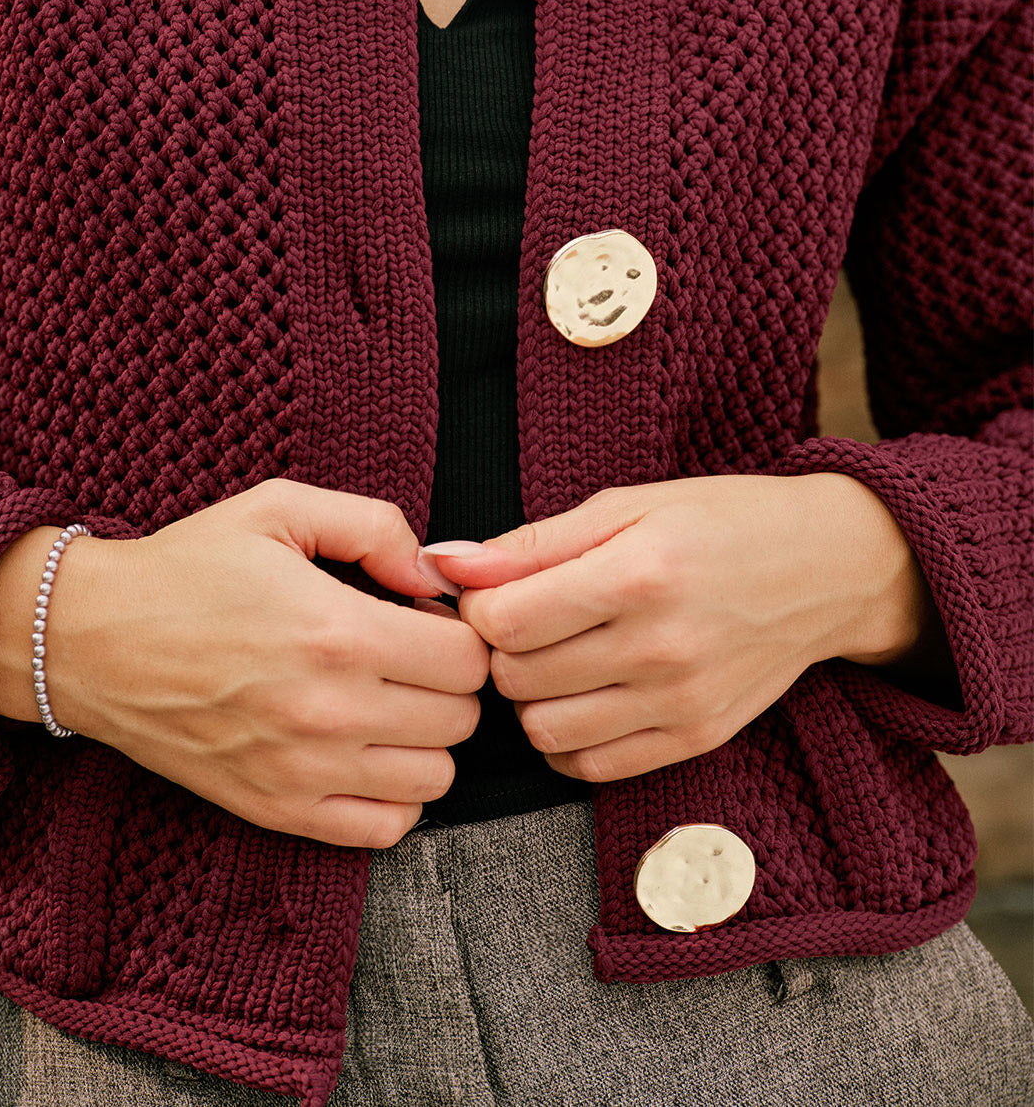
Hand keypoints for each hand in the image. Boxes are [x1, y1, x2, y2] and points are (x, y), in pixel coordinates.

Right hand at [0, 479, 488, 846]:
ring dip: (425, 739)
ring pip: (434, 779)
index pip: (468, 659)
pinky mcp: (276, 811)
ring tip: (384, 703)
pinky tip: (364, 753)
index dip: (459, 632)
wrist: (90, 641)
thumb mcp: (281, 508)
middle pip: (460, 720)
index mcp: (339, 632)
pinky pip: (384, 830)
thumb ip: (376, 527)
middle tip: (405, 657)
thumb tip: (437, 577)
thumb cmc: (188, 568)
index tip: (423, 620)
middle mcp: (329, 712)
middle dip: (447, 683)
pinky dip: (392, 795)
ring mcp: (303, 772)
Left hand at [424, 473, 946, 783]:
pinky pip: (591, 765)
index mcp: (639, 574)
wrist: (826, 570)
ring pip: (544, 730)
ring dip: (530, 697)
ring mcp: (680, 701)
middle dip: (502, 650)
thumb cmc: (719, 522)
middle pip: (517, 677)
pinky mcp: (695, 739)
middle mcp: (660, 647)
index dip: (480, 607)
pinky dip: (567, 737)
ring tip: (555, 658)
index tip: (497, 591)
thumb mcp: (626, 505)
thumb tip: (444, 564)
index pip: (505, 622)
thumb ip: (532, 543)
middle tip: (527, 621)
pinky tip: (583, 695)